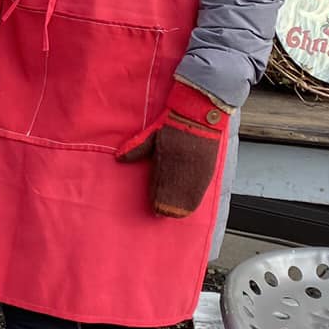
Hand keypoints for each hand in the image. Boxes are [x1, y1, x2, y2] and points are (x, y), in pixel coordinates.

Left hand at [116, 81, 230, 218]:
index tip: (154, 210)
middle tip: (161, 214)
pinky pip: (201, 190)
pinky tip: (189, 207)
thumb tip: (119, 158)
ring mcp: (197, 169)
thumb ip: (137, 148)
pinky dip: (194, 200)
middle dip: (168, 206)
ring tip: (175, 215)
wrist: (199, 113)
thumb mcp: (153, 133)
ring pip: (189, 196)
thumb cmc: (174, 122)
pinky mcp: (208, 169)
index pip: (162, 187)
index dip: (158, 201)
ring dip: (181, 207)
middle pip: (175, 195)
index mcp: (167, 159)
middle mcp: (183, 167)